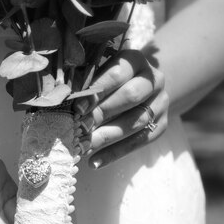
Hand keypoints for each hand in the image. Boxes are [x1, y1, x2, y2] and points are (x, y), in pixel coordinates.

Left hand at [73, 49, 168, 168]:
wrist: (143, 88)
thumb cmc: (111, 80)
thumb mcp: (101, 72)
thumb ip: (87, 81)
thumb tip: (62, 99)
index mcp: (136, 61)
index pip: (117, 74)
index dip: (97, 91)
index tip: (77, 108)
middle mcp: (154, 80)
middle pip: (130, 97)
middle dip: (102, 114)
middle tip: (79, 128)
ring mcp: (161, 103)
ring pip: (135, 122)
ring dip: (106, 136)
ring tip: (83, 147)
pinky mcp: (161, 124)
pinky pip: (140, 142)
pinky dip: (115, 153)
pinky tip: (95, 162)